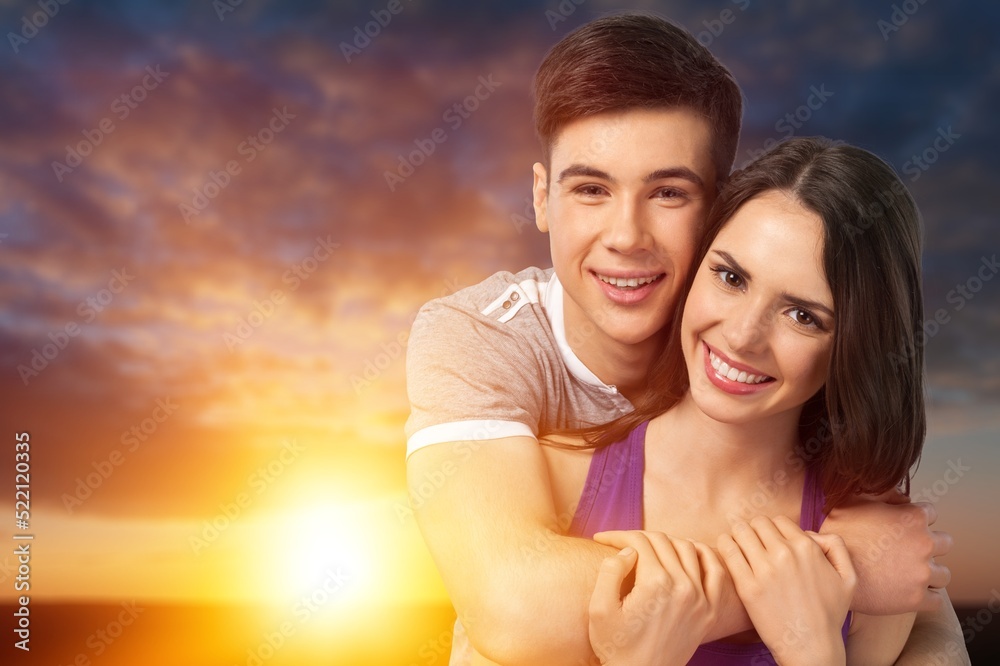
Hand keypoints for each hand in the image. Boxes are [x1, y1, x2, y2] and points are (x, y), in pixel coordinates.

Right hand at [589, 531, 723, 664]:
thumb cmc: (616, 646)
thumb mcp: (599, 609)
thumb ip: (611, 571)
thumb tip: (630, 550)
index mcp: (655, 584)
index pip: (639, 542)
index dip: (618, 535)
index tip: (602, 539)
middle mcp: (682, 587)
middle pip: (662, 541)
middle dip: (638, 537)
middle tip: (621, 543)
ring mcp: (700, 599)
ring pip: (688, 549)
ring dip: (667, 541)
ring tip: (649, 546)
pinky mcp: (708, 611)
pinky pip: (716, 572)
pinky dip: (705, 555)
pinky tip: (690, 550)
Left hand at [719, 516, 854, 665]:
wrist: (812, 647)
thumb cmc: (829, 614)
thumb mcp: (848, 577)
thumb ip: (836, 546)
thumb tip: (810, 533)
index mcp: (807, 548)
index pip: (779, 520)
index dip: (773, 529)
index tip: (769, 540)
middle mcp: (785, 554)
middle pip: (758, 522)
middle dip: (755, 530)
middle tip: (752, 542)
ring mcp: (765, 570)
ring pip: (740, 531)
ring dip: (738, 535)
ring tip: (738, 545)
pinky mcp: (747, 586)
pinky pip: (728, 550)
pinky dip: (725, 545)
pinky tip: (728, 550)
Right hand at [822, 497, 951, 613]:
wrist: (827, 570)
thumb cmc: (837, 533)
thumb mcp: (853, 501)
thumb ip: (883, 494)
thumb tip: (902, 496)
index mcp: (912, 517)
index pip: (931, 513)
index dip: (917, 519)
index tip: (905, 528)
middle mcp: (923, 543)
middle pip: (945, 543)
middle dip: (929, 546)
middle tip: (909, 552)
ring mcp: (922, 572)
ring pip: (943, 574)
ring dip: (930, 574)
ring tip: (909, 575)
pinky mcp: (917, 598)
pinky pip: (937, 599)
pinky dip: (926, 597)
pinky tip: (908, 592)